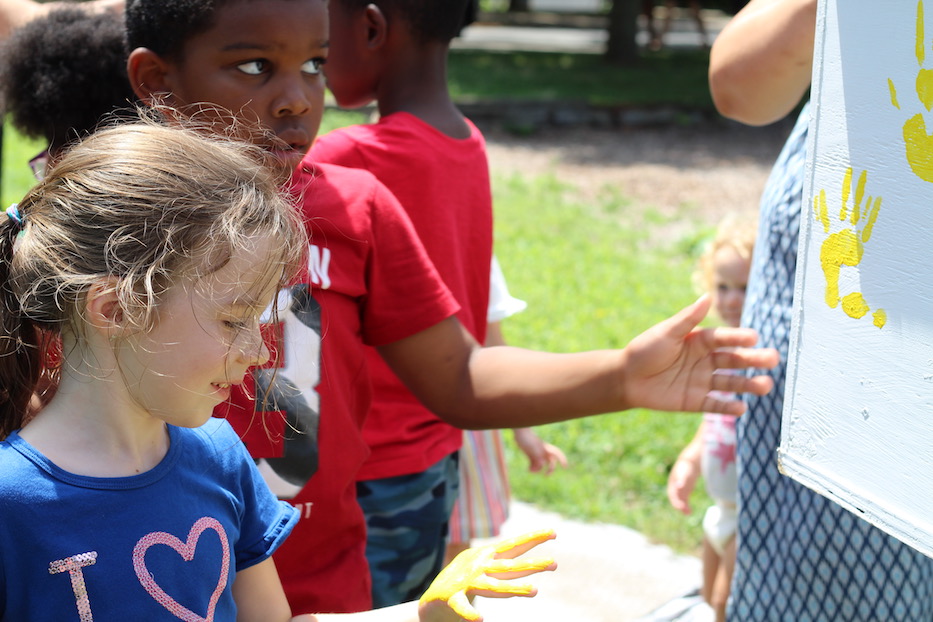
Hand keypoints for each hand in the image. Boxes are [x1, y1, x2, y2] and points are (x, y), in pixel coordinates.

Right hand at [418, 529, 556, 621]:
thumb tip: (530, 566)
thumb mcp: (483, 571)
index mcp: (485, 556)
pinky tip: (479, 619)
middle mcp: (477, 565)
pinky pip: (461, 606)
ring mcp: (464, 581)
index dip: (533, 539)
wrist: (431, 602)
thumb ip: (502, 568)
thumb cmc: (462, 584)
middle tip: (553, 564)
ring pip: (493, 586)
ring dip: (514, 588)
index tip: (554, 532)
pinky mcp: (450, 597)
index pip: (513, 546)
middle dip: (532, 564)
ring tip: (534, 591)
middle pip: (509, 566)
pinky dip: (469, 613)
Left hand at [512, 428, 566, 474]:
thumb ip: (539, 457)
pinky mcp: (530, 454)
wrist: (519, 433)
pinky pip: (533, 463)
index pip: (557, 454)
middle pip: (550, 462)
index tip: (565, 467)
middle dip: (550, 469)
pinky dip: (532, 468)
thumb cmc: (527, 439)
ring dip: (537, 469)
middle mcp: (542, 451)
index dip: (562, 459)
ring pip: (540, 464)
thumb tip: (542, 465)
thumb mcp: (533, 449)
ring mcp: (536, 453)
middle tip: (546, 475)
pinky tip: (528, 469)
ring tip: (530, 470)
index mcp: (546, 448)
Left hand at [620, 295, 777, 415]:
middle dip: (754, 360)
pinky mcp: (695, 400)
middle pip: (734, 360)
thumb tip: (706, 295)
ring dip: (748, 384)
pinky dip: (728, 406)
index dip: (738, 338)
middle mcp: (706, 360)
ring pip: (731, 382)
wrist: (625, 378)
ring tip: (765, 385)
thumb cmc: (644, 350)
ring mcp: (702, 381)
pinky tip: (741, 407)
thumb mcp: (666, 332)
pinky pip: (715, 404)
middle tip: (773, 359)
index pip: (724, 338)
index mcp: (700, 340)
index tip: (754, 337)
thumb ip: (687, 318)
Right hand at [667, 456, 699, 514]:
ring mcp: (680, 489)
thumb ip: (681, 479)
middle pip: (675, 499)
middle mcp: (674, 487)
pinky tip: (690, 511)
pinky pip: (684, 500)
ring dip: (683, 507)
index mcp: (672, 483)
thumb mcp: (684, 472)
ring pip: (680, 500)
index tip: (682, 507)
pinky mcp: (685, 490)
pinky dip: (686, 505)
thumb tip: (679, 487)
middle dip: (680, 506)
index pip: (672, 495)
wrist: (691, 461)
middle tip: (686, 512)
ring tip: (688, 513)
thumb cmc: (687, 466)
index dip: (676, 501)